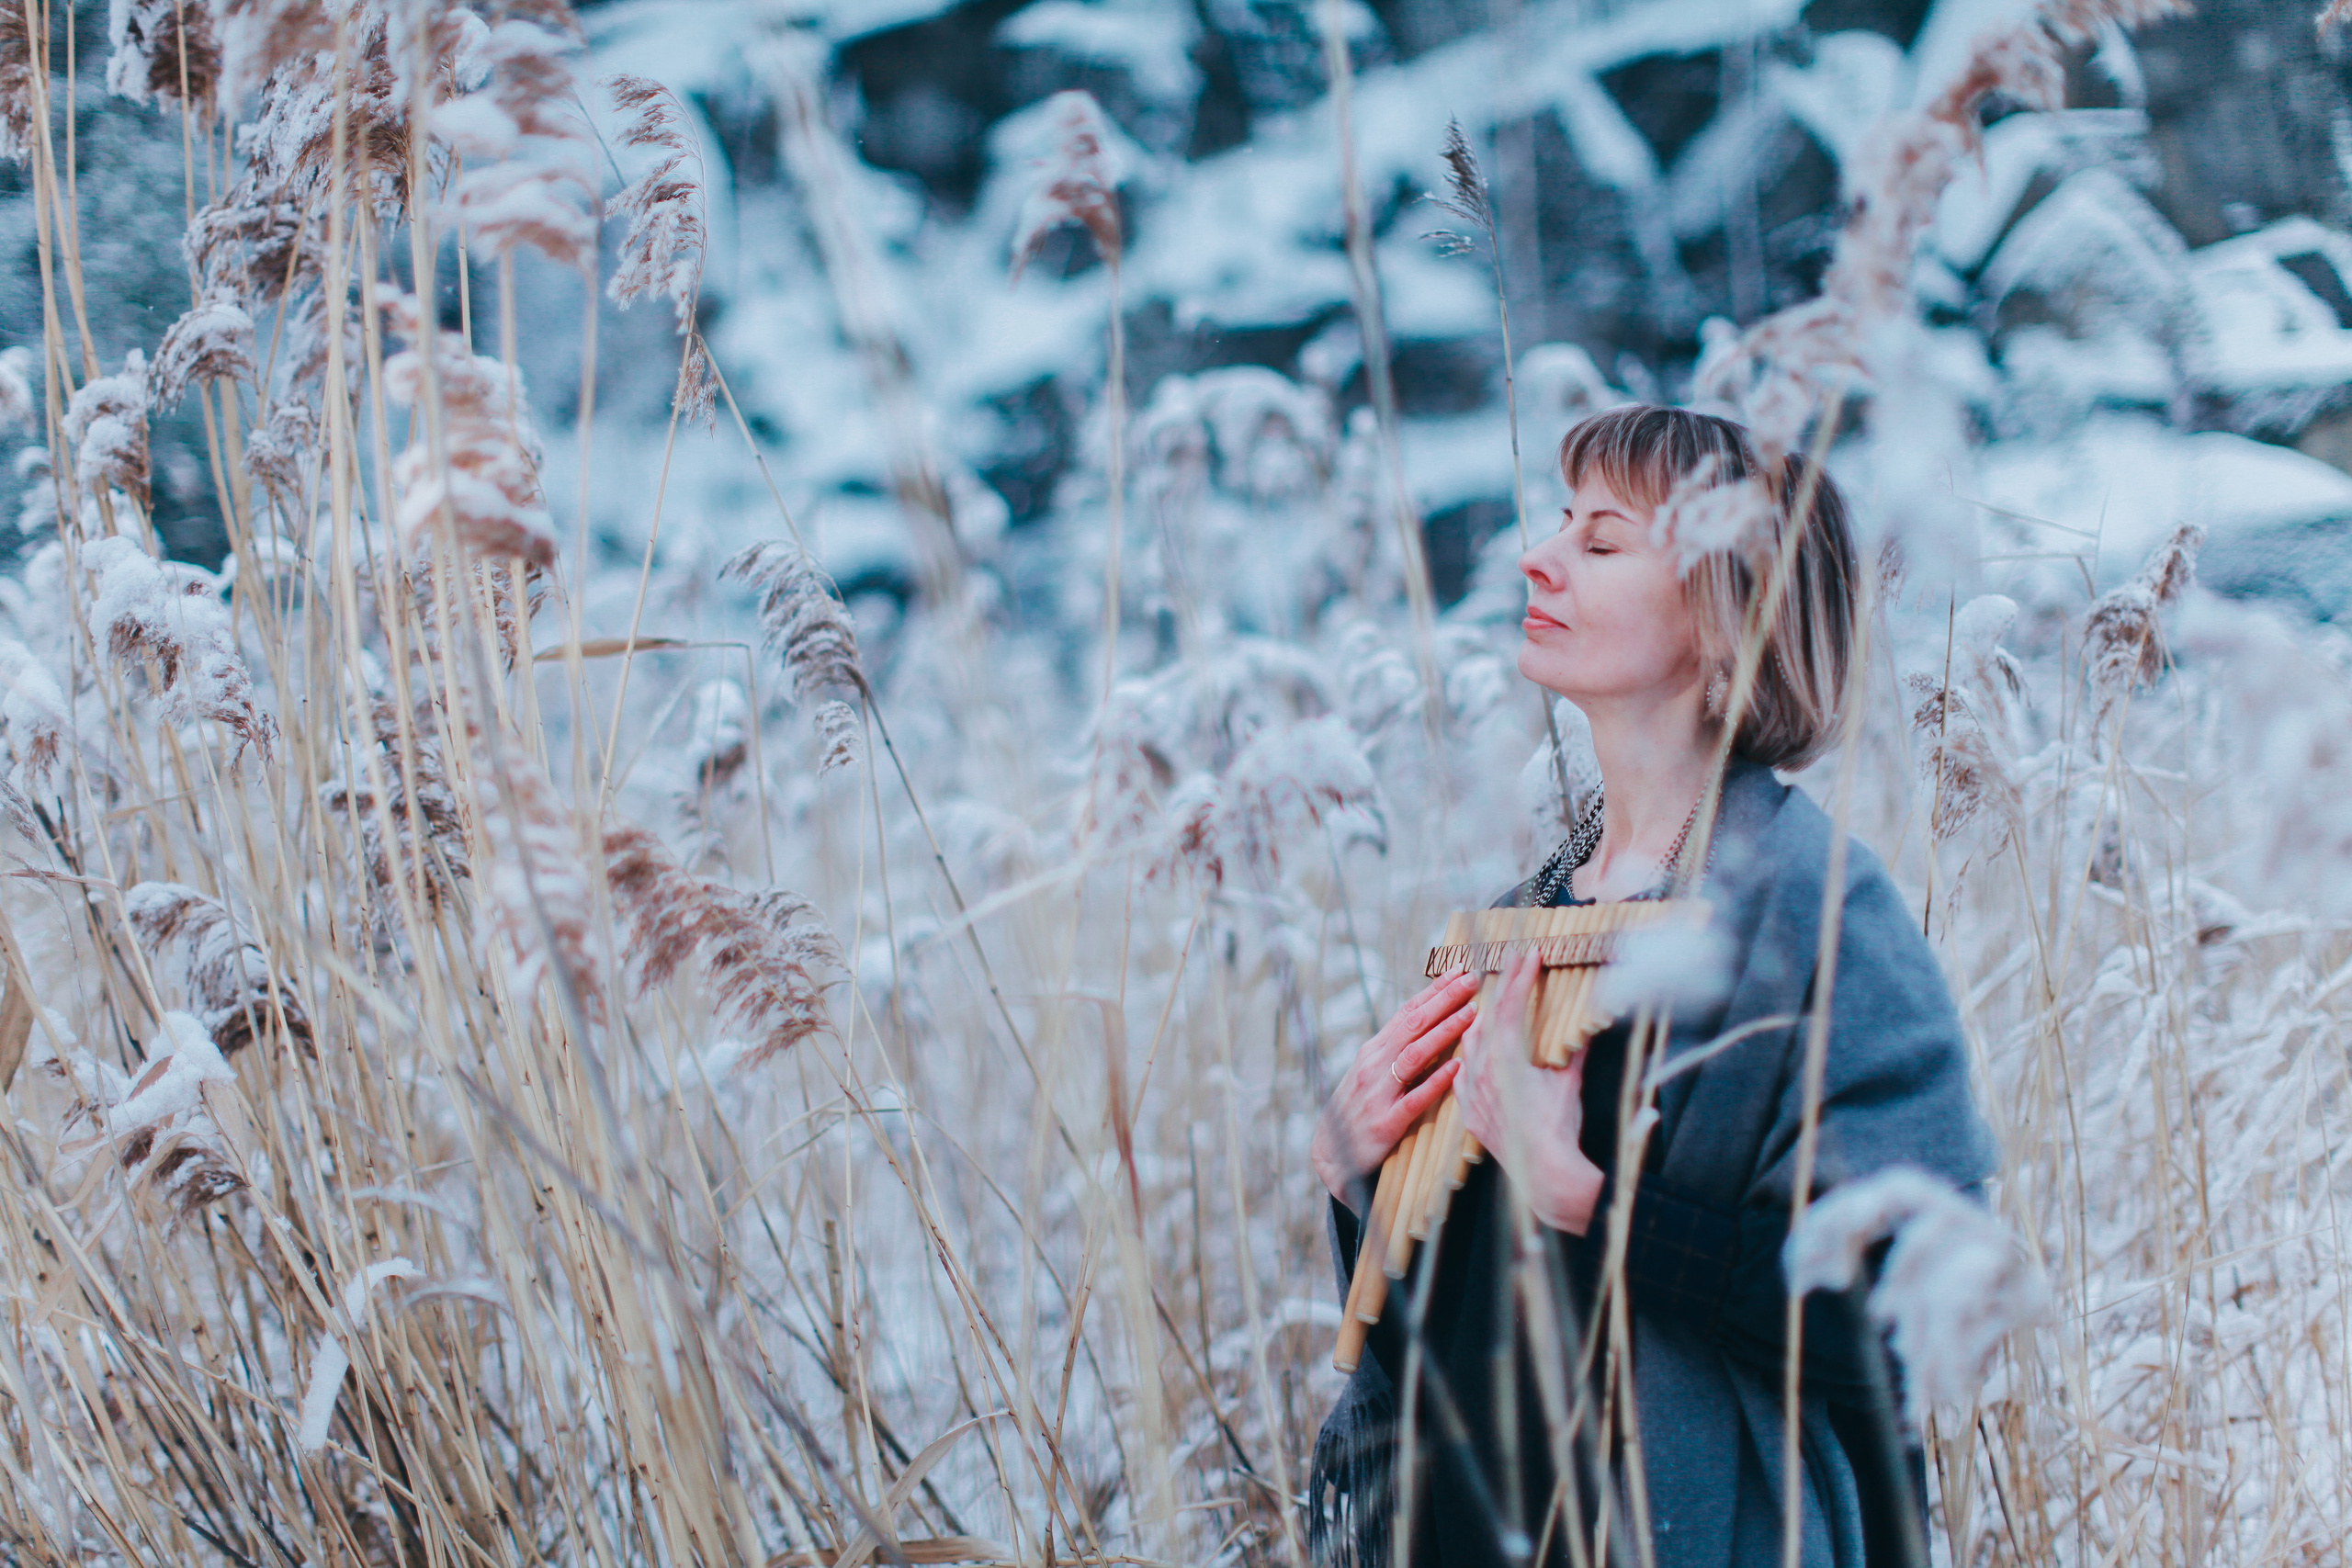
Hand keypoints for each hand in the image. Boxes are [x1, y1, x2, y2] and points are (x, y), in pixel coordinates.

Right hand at [1313, 969, 1478, 1206]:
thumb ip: (1398, 1050)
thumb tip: (1432, 1021)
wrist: (1332, 1157)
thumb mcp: (1373, 1074)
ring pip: (1414, 1054)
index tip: (1459, 970)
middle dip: (1444, 1000)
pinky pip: (1415, 1098)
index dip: (1434, 991)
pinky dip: (1436, 1080)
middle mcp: (1373, 1065)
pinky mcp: (1385, 1123)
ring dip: (1443, 1032)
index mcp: (1373, 1051)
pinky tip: (1457, 1068)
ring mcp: (1378, 1093)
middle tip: (1472, 981)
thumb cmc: (1360, 1110)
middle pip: (1412, 1025)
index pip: (1407, 1012)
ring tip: (1470, 1014)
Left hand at [1457, 950, 1605, 1235]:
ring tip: (1489, 1005)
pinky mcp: (1468, 1112)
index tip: (1528, 954)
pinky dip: (1468, 1058)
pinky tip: (1473, 1052)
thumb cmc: (1560, 1126)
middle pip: (1486, 1020)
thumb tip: (1587, 1024)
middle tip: (1510, 968)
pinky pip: (1460, 1076)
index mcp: (1506, 1058)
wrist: (1545, 1172)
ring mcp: (1470, 1092)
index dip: (1521, 978)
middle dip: (1500, 992)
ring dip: (1480, 1023)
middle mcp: (1481, 1071)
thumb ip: (1575, 1049)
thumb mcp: (1570, 1081)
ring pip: (1468, 1045)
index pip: (1511, 1007)